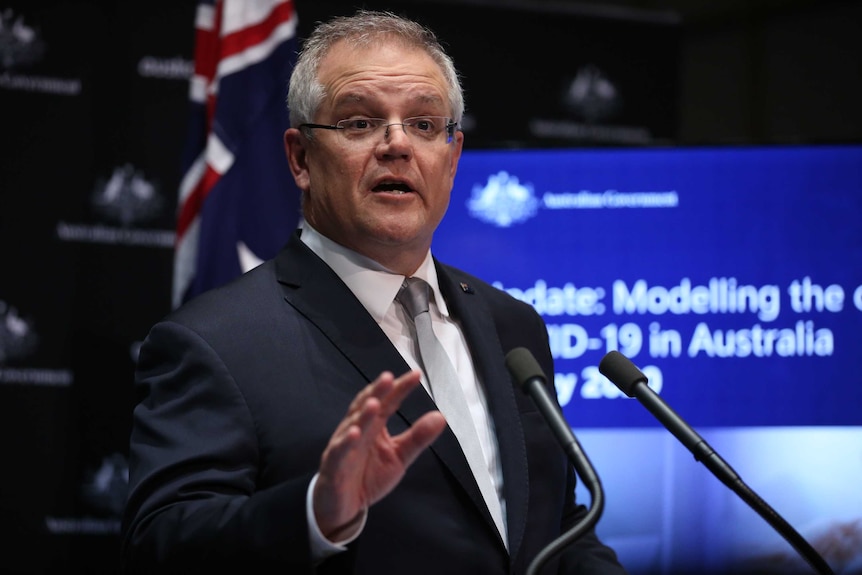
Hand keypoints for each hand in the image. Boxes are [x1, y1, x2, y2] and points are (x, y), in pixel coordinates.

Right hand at [312, 369, 445, 538]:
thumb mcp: (399, 457)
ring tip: (374, 403)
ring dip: (362, 415)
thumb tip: (440, 416)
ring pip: (352, 426)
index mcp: (374, 426)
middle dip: (377, 392)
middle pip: (366, 407)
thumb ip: (418, 438)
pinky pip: (338, 452)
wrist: (342, 505)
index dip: (400, 388)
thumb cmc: (368, 476)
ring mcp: (343, 446)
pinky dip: (345, 442)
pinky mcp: (333, 466)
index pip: (388, 402)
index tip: (416, 375)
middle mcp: (357, 430)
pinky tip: (354, 433)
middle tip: (389, 378)